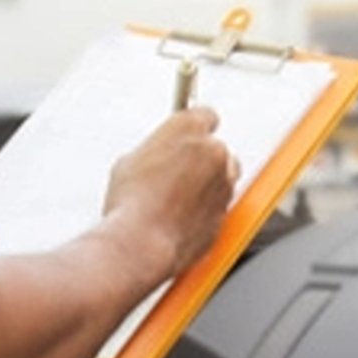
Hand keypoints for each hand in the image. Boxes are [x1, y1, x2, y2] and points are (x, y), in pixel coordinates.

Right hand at [102, 107, 237, 279]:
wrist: (141, 243)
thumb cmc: (132, 203)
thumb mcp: (131, 162)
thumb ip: (156, 152)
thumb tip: (159, 157)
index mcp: (189, 128)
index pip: (205, 115)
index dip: (195, 128)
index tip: (189, 136)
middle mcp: (214, 151)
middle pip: (217, 148)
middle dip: (202, 159)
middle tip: (176, 173)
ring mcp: (224, 182)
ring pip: (224, 177)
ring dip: (207, 184)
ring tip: (176, 200)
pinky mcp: (226, 212)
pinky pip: (219, 206)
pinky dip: (206, 210)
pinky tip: (180, 218)